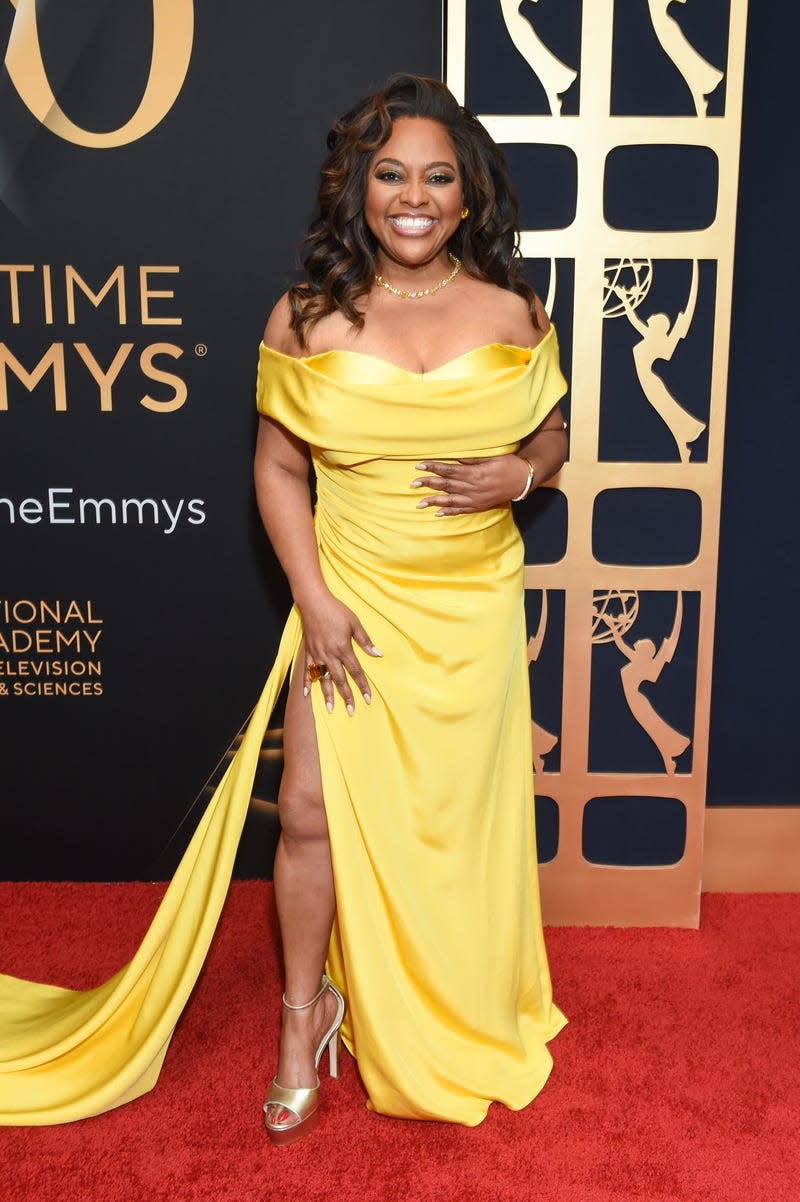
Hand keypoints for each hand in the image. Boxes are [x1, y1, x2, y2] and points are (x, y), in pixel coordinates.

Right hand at [300, 591, 381, 713]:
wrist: (314, 602)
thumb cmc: (336, 611)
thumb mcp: (354, 623)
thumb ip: (365, 641)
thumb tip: (377, 654)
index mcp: (343, 649)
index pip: (355, 672)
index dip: (362, 686)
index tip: (368, 698)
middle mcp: (329, 655)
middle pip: (340, 680)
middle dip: (347, 696)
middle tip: (351, 711)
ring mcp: (317, 655)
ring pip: (323, 679)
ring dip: (327, 695)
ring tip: (331, 708)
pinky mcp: (308, 652)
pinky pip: (307, 671)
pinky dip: (306, 683)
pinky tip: (306, 694)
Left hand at [411, 455, 531, 514]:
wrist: (524, 480)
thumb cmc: (509, 464)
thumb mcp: (492, 457)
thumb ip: (473, 459)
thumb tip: (456, 458)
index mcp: (475, 473)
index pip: (449, 469)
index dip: (434, 467)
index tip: (420, 466)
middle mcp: (473, 488)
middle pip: (446, 485)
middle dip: (429, 484)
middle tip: (413, 484)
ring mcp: (476, 499)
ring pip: (451, 500)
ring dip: (434, 502)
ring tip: (419, 503)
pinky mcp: (480, 506)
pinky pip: (462, 510)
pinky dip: (450, 511)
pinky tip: (439, 512)